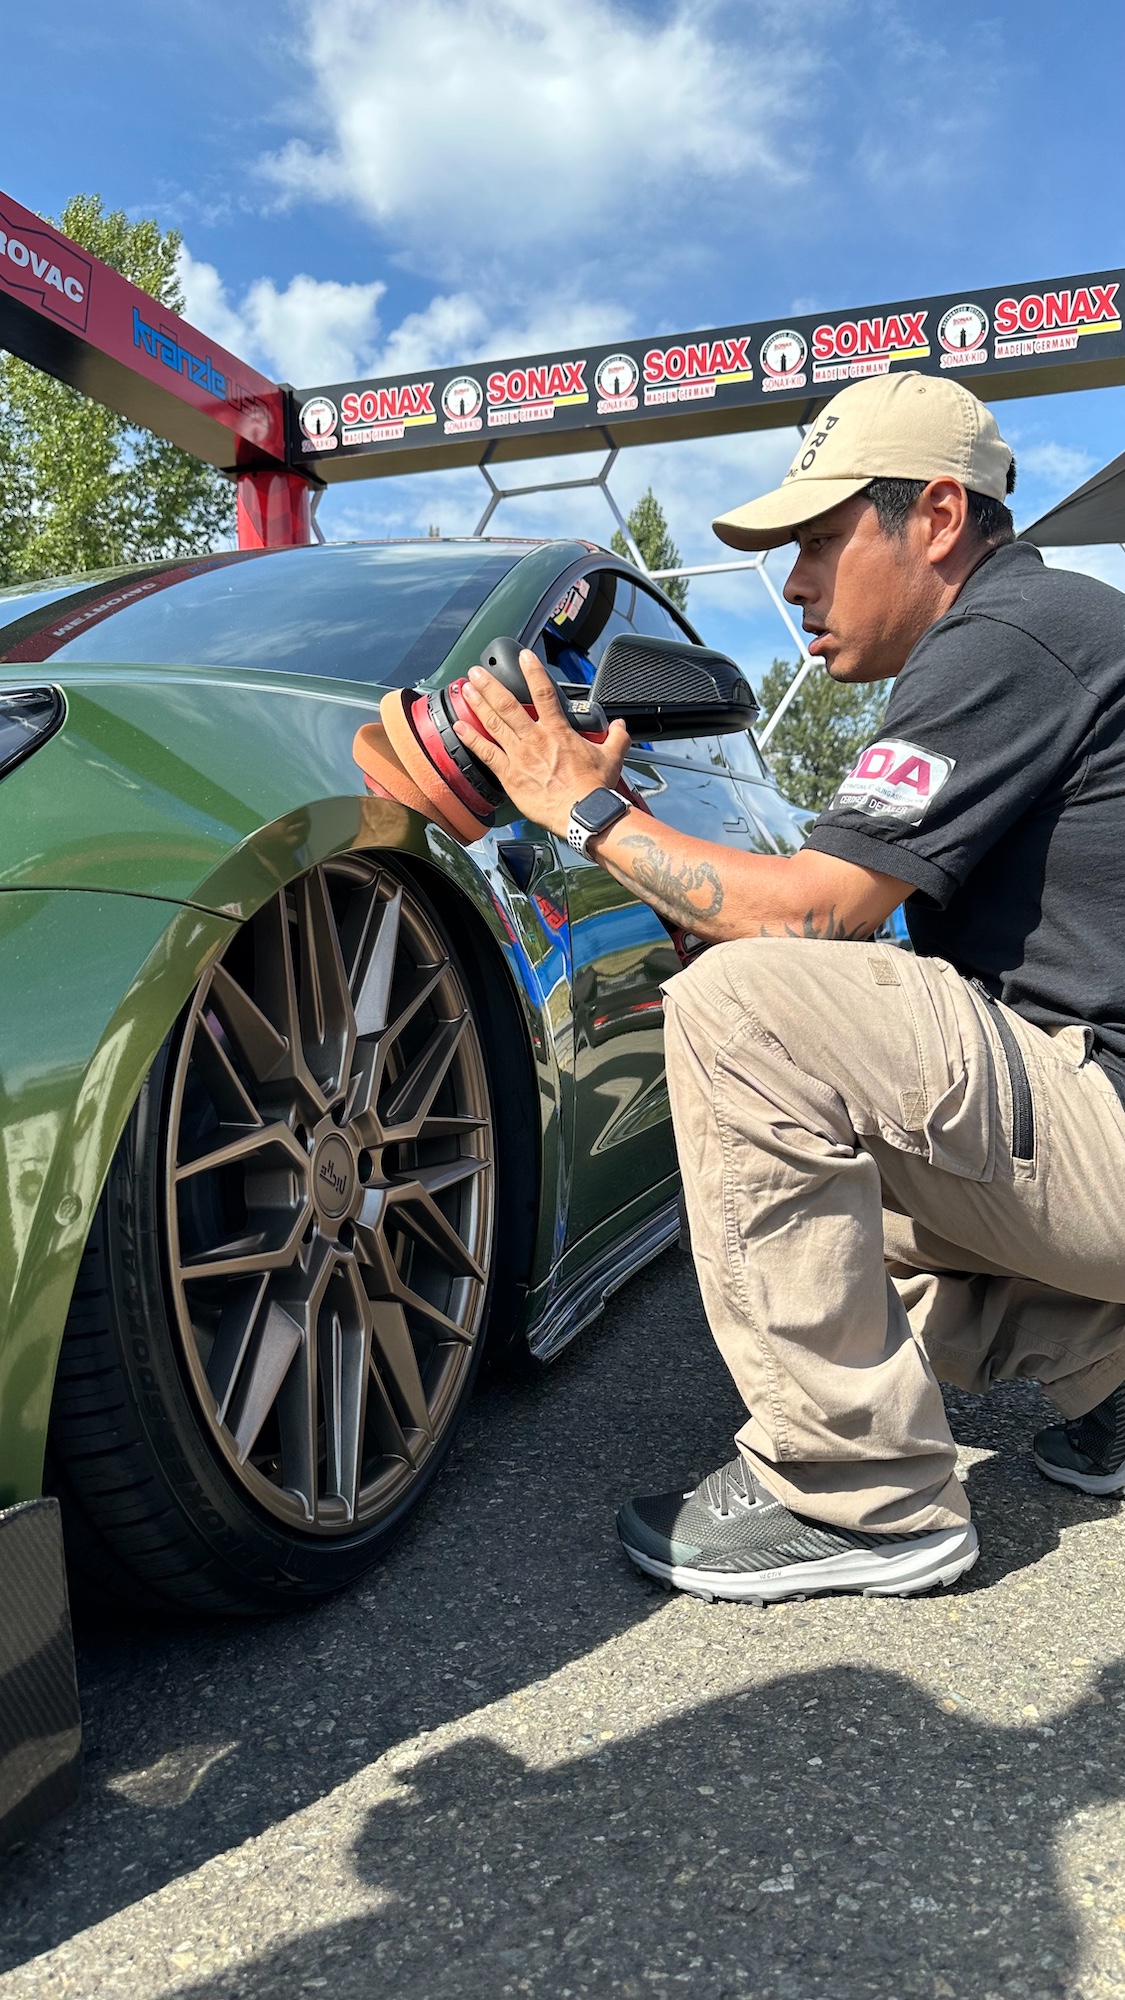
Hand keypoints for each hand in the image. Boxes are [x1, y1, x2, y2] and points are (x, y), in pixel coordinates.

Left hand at [454, 650, 630, 835]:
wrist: (582, 814)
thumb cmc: (594, 789)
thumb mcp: (612, 758)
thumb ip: (616, 737)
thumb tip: (621, 726)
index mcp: (558, 731)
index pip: (544, 693)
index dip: (532, 671)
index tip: (523, 656)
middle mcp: (535, 739)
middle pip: (507, 704)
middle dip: (490, 685)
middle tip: (476, 672)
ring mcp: (519, 756)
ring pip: (493, 724)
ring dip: (478, 704)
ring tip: (466, 689)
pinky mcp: (509, 776)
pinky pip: (486, 754)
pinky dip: (471, 739)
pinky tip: (459, 727)